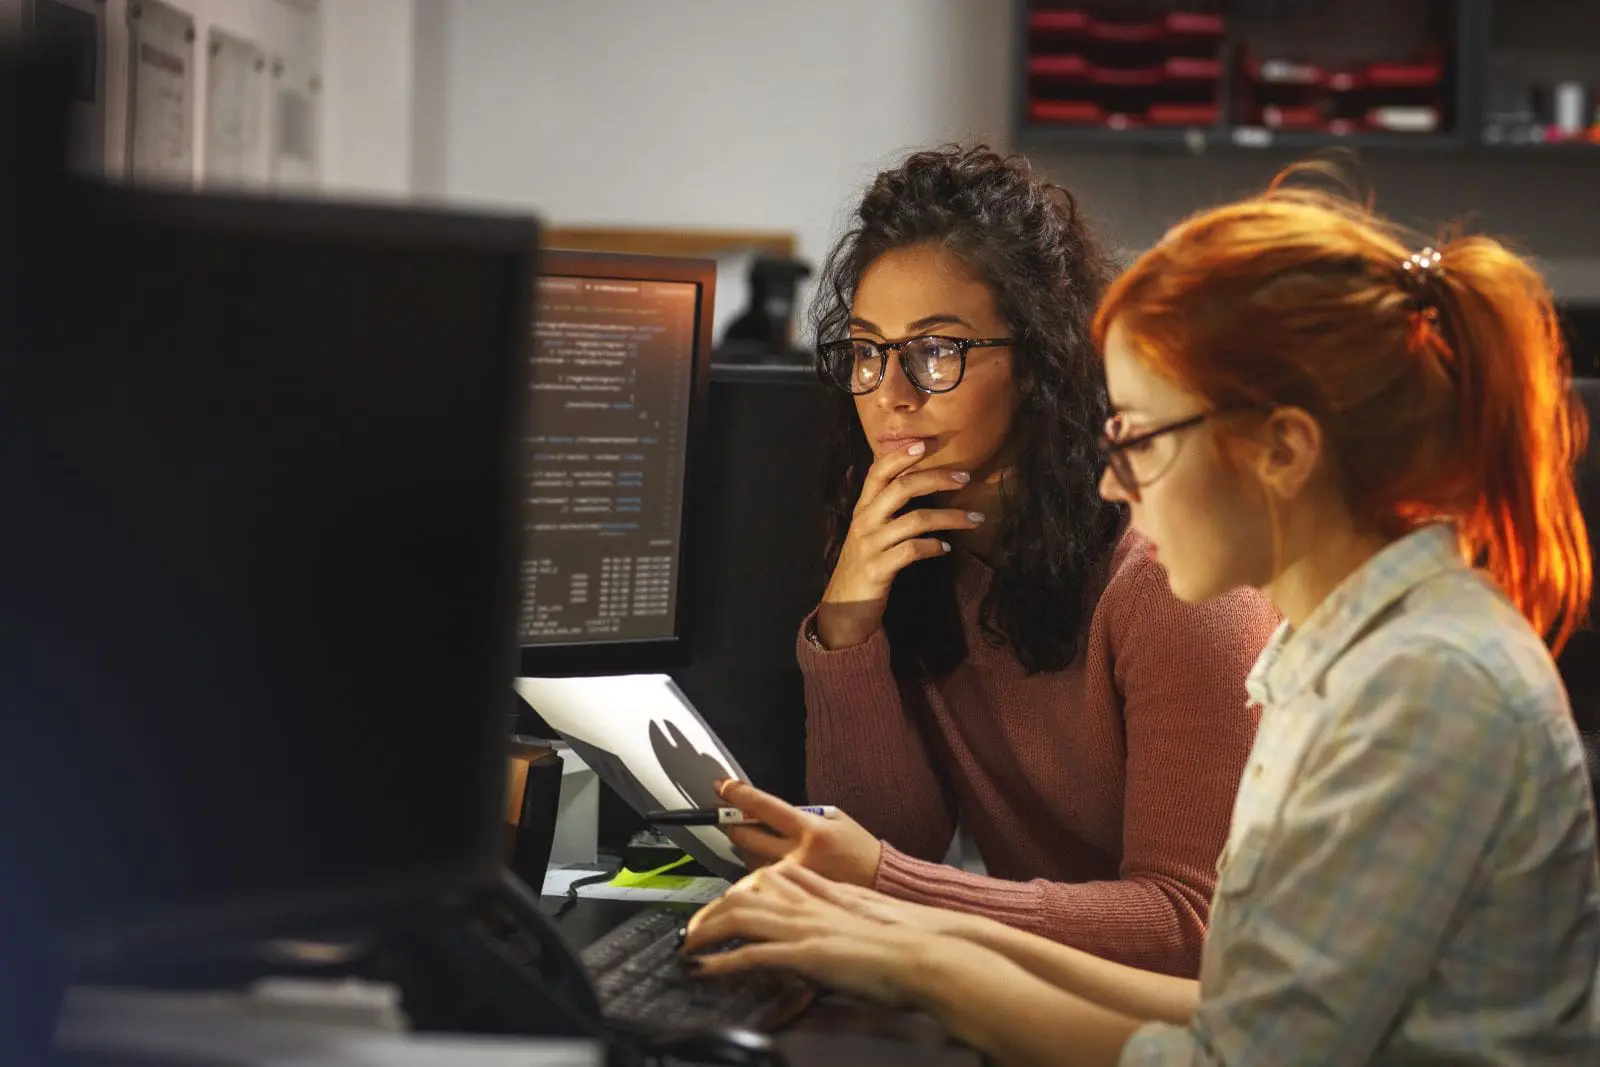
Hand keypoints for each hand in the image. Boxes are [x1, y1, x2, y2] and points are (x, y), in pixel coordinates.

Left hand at [684, 861, 949, 1008]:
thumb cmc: (899, 940)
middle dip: (710, 912)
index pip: (767, 880)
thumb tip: (814, 901)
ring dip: (706, 933)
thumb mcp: (861, 911)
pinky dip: (722, 963)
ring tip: (686, 948)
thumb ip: (834, 902)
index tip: (719, 905)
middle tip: (691, 930)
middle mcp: (807, 906)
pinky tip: (704, 970)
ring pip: (740, 918)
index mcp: (820, 894)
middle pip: (744, 896)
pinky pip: (753, 955)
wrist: (920, 954)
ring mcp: (804, 928)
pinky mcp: (805, 955)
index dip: (737, 891)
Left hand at [718, 779, 880, 886]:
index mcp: (810, 828)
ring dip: (746, 849)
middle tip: (728, 816)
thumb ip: (799, 814)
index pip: (763, 805)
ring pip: (747, 861)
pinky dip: (757, 872)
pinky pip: (761, 882)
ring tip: (757, 843)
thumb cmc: (858, 848)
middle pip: (745, 835)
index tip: (721, 785)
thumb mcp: (834, 819)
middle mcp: (797, 854)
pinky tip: (767, 869)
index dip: (737, 794)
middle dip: (732, 822)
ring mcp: (791, 879)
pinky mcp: (789, 897)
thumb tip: (762, 810)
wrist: (881, 883)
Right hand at [815, 441, 982, 648]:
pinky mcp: (878, 569)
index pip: (878, 471)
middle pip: (901, 488)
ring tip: (975, 519)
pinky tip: (946, 549)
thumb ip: (886, 508)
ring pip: (914, 520)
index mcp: (863, 509)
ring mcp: (870, 546)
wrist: (843, 609)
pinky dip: (933, 547)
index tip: (927, 443)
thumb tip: (915, 481)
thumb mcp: (870, 532)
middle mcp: (864, 522)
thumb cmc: (864, 566)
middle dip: (936, 478)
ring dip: (950, 517)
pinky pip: (911, 551)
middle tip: (965, 476)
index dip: (901, 455)